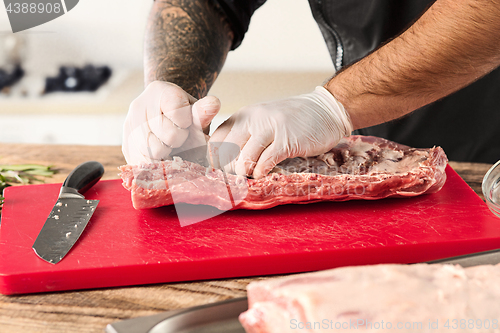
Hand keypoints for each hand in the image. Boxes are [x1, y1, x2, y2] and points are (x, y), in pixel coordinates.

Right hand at [122, 81, 220, 164]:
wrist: (166, 120)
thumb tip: (214, 104)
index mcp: (159, 91)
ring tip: (169, 145)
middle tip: (179, 136)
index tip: (185, 122)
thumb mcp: (196, 112)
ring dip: (167, 153)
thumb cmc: (186, 117)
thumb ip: (203, 111)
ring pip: (153, 152)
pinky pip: (142, 163)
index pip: (178, 112)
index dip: (186, 123)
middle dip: (178, 140)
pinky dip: (156, 164)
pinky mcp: (126, 145)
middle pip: (167, 136)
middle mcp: (139, 106)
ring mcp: (129, 126)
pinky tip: (161, 155)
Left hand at [209, 86, 352, 178]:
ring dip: (246, 173)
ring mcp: (270, 128)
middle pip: (226, 152)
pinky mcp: (287, 140)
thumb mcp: (262, 121)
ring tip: (252, 176)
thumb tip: (225, 161)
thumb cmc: (292, 120)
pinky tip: (264, 173)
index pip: (216, 141)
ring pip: (244, 159)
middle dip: (229, 170)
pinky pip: (265, 162)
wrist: (325, 110)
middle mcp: (253, 119)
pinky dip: (262, 172)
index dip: (215, 160)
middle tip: (237, 178)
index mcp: (243, 115)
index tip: (221, 172)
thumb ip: (244, 136)